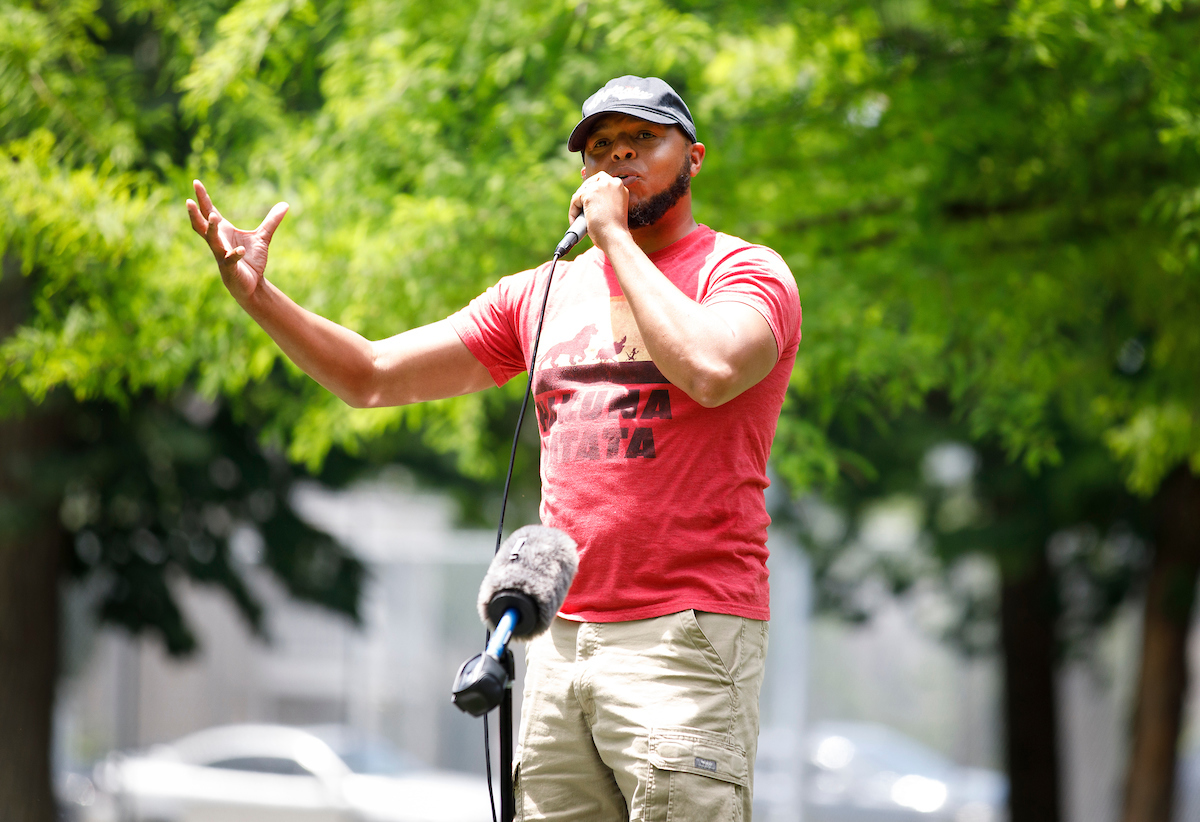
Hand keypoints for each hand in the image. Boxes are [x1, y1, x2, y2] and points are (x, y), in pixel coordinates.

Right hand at [186, 179, 288, 303]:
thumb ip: (271, 221)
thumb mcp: (263, 237)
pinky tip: (241, 250)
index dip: (203, 198)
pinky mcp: (230, 268)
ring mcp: (221, 255)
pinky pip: (230, 259)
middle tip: (189, 201)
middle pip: (202, 225)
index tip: (196, 182)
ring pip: (212, 241)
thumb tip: (285, 204)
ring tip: (213, 217)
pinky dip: (234, 254)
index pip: (209, 212)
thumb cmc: (251, 260)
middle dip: (195, 213)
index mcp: (223, 231)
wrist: (253, 285)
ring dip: (211, 229)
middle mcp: (218, 242)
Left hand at [569, 171, 629, 249]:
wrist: (615, 237)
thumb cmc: (615, 231)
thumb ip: (605, 202)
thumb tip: (590, 202)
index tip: (588, 202)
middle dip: (583, 195)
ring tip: (577, 220)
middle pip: (591, 182)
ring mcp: (601, 186)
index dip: (593, 191)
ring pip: (581, 192)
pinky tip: (574, 222)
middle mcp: (613, 183)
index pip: (602, 181)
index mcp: (620, 188)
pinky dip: (572, 212)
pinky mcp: (589, 193)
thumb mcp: (613, 211)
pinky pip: (575, 200)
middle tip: (580, 210)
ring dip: (577, 206)